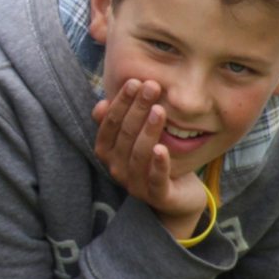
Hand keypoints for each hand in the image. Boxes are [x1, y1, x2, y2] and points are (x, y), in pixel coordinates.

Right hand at [92, 79, 208, 239]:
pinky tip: (163, 148)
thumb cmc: (153, 161)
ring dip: (148, 131)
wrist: (177, 195)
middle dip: (137, 109)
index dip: (120, 104)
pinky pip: (155, 180)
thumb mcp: (134, 140)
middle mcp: (116, 169)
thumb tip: (101, 104)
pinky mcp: (157, 196)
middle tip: (151, 86)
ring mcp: (135, 184)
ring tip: (160, 110)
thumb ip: (118, 124)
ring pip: (138, 155)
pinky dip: (158, 164)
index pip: (109, 125)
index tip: (134, 82)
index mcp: (108, 154)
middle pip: (124, 136)